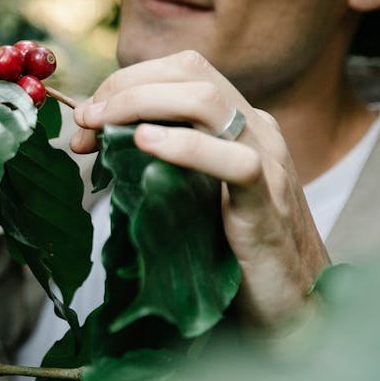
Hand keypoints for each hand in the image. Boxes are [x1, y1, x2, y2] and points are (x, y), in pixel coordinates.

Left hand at [71, 50, 328, 329]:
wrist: (295, 309)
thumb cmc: (233, 254)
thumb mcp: (192, 193)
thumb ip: (159, 161)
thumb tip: (96, 140)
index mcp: (239, 123)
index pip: (180, 71)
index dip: (126, 82)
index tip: (86, 117)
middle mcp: (257, 130)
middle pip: (190, 73)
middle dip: (125, 87)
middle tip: (84, 122)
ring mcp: (268, 163)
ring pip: (208, 100)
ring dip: (142, 103)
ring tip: (101, 126)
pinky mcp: (268, 207)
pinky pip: (236, 162)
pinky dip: (186, 147)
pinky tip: (145, 145)